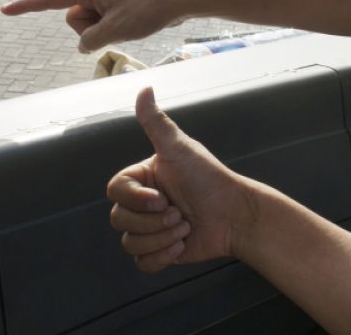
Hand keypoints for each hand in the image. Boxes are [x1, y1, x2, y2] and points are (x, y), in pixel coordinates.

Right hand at [1, 0, 187, 52]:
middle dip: (89, 29)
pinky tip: (132, 23)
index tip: (5, 10)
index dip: (27, 6)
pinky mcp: (117, 4)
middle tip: (117, 24)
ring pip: (89, 24)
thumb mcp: (115, 29)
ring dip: (103, 30)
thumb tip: (84, 45)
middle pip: (73, 18)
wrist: (179, 0)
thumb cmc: (148, 9)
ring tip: (128, 22)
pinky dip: (112, 29)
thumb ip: (90, 40)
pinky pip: (103, 23)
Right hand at [107, 88, 256, 271]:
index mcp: (143, 178)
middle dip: (152, 221)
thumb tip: (144, 88)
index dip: (135, 199)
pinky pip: (142, 263)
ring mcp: (150, 228)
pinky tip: (182, 245)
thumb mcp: (180, 148)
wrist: (235, 215)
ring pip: (130, 243)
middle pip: (119, 219)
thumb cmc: (209, 178)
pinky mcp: (160, 251)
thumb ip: (156, 122)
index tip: (161, 198)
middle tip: (179, 212)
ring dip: (161, 238)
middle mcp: (143, 203)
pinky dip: (162, 257)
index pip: (115, 191)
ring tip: (185, 227)